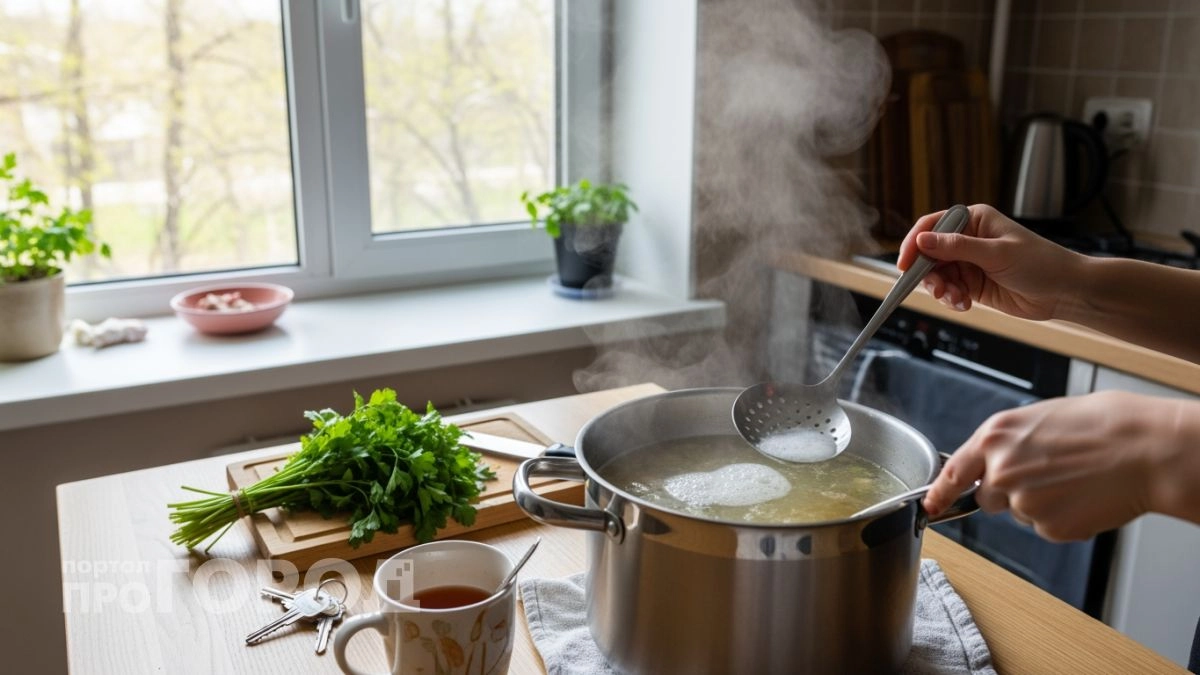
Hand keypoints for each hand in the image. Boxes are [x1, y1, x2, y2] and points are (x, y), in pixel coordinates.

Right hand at [897, 204, 1085, 320]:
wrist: (1065, 292)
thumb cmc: (1039, 263)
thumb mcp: (996, 253)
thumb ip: (957, 247)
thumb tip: (922, 240)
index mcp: (974, 220)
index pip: (933, 226)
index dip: (914, 243)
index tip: (905, 264)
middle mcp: (968, 239)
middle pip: (929, 254)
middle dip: (928, 273)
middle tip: (936, 288)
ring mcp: (969, 262)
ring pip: (937, 275)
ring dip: (941, 289)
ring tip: (956, 299)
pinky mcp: (972, 284)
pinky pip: (949, 291)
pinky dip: (951, 299)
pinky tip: (964, 304)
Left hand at [923, 391, 1175, 541]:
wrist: (1142, 448)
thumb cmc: (1099, 426)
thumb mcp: (1037, 420)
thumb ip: (1006, 444)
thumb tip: (994, 462)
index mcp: (994, 437)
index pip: (952, 473)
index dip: (938, 494)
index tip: (929, 506)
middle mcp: (1000, 471)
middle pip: (986, 498)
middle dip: (1008, 492)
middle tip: (1046, 476)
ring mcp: (1022, 502)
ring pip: (1020, 513)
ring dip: (1039, 504)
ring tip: (1073, 480)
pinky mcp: (1048, 527)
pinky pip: (1046, 528)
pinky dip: (1063, 518)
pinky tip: (1083, 497)